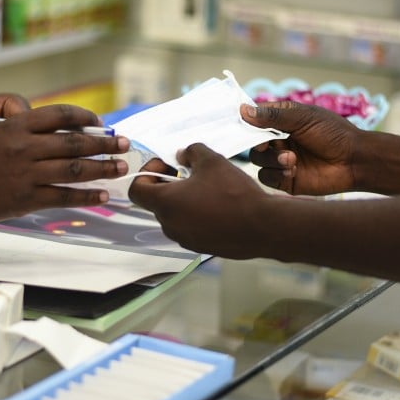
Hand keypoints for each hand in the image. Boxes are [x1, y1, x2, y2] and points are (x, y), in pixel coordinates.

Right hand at [0, 104, 129, 227]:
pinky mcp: (27, 198)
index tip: (101, 124)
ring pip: (74, 169)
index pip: (60, 114)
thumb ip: (31, 133)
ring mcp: (27, 174)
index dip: (86, 118)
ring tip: (121, 168)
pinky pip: (64, 195)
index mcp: (17, 126)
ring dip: (103, 168)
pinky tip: (103, 194)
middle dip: (105, 144)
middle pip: (75, 143)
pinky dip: (87, 195)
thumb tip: (71, 135)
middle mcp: (24, 147)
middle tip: (124, 144)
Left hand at [129, 144, 272, 258]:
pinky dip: (196, 215)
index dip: (147, 173)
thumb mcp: (212, 161)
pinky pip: (190, 227)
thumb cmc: (233, 193)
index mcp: (165, 203)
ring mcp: (185, 239)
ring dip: (183, 200)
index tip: (167, 165)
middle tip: (190, 173)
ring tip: (207, 189)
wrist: (262, 227)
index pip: (137, 189)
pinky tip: (218, 206)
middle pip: (157, 202)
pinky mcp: (200, 247)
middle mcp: (169, 225)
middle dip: (169, 184)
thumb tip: (183, 155)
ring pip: (174, 215)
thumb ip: (191, 152)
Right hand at [242, 101, 360, 195]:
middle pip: (254, 143)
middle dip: (260, 145)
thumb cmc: (333, 134)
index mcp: (283, 122)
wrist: (354, 161)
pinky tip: (293, 170)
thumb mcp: (302, 118)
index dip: (247, 122)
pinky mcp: (286, 180)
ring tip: (291, 159)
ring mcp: (282, 160)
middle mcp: (280, 140)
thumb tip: (243, 110)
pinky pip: (267, 177)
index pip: (256, 120)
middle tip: (268, 145)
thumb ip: (273, 116)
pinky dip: (276, 173)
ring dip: (271, 159)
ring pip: (258, 161)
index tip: (241, 123)